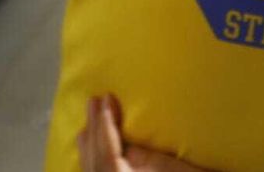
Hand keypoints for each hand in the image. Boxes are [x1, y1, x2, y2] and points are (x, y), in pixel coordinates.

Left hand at [77, 95, 209, 171]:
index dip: (105, 124)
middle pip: (94, 162)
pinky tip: (96, 152)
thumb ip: (144, 158)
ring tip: (90, 122)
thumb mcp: (173, 169)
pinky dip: (95, 163)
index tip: (106, 98)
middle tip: (94, 101)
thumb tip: (124, 144)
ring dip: (90, 147)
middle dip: (94, 130)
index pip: (107, 154)